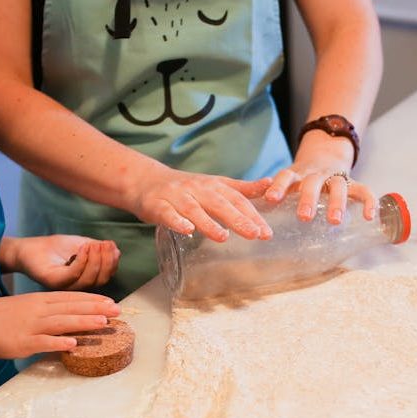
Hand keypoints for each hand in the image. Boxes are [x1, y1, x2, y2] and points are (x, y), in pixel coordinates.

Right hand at [0, 292, 120, 358]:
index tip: (111, 302)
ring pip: (62, 322)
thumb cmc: (0, 317)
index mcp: (40, 300)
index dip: (93, 299)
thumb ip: (47, 310)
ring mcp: (31, 326)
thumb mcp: (26, 307)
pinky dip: (59, 343)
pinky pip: (43, 342)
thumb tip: (68, 318)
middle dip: (96, 308)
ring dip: (84, 322)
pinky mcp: (22, 342)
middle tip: (118, 311)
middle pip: (71, 307)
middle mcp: (38, 310)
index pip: (71, 297)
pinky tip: (74, 345)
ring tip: (103, 323)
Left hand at [1, 235, 119, 289]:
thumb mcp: (81, 244)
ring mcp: (65, 286)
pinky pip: (72, 274)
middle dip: (106, 261)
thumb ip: (97, 249)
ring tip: (94, 244)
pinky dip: (81, 260)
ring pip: (88, 279)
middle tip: (105, 245)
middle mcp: (77, 287)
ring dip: (95, 260)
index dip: (112, 262)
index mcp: (85, 279)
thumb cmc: (54, 248)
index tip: (113, 246)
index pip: (106, 276)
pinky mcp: (53, 282)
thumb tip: (116, 251)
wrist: (28, 248)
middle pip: (100, 280)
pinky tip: (83, 247)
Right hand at [131, 169, 273, 241]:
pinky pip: (167, 214)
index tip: (266, 232)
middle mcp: (197, 189)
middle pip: (219, 203)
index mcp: (214, 186)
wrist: (146, 180)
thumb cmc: (187, 187)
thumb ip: (242, 188)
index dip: (252, 215)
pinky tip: (186, 230)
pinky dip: (176, 221)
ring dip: (208, 222)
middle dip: (237, 219)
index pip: (236, 200)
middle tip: (255, 234)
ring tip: (223, 237)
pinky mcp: (157, 205)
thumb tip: (270, 184)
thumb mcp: (216, 185)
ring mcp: (177, 196)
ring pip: (194, 209)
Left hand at [263, 134, 376, 224]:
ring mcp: (336, 177)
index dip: (278, 186)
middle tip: (304, 217)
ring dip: (337, 203)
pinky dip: (368, 202)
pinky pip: (363, 191)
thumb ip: (273, 193)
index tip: (270, 199)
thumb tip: (248, 213)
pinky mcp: (353, 183)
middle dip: (309, 199)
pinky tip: (369, 217)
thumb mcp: (288, 181)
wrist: (326, 154)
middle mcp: (317, 174)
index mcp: (297, 174)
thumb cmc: (301, 178)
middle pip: (313, 183)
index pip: (286, 176)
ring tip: (334, 221)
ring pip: (339, 186)